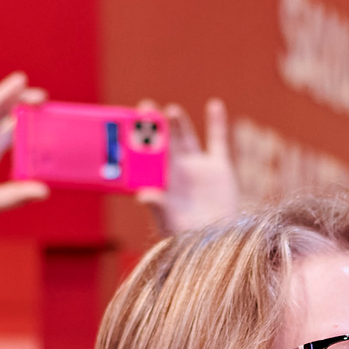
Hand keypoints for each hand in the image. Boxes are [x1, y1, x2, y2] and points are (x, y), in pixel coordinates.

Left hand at [137, 98, 238, 235]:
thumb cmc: (188, 238)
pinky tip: (215, 105)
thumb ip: (159, 207)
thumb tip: (143, 196)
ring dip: (178, 123)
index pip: (145, 157)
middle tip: (145, 107)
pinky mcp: (218, 167)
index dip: (138, 141)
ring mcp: (196, 166)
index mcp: (159, 182)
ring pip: (185, 138)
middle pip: (163, 142)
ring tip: (171, 111)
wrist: (218, 244)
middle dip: (154, 126)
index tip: (130, 125)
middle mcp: (174, 170)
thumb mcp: (171, 224)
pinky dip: (216, 123)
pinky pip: (217, 141)